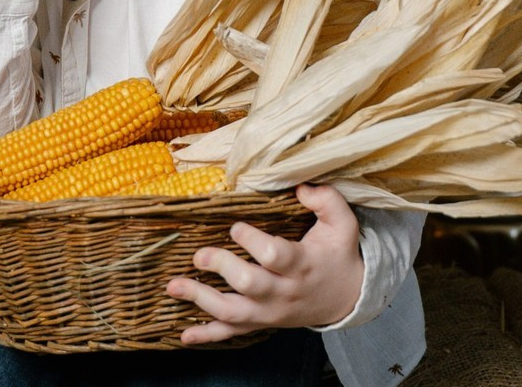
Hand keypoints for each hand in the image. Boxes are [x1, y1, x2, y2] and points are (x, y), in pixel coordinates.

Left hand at [165, 184, 363, 344]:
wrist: (346, 296)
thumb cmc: (338, 253)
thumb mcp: (343, 223)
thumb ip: (327, 200)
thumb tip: (301, 187)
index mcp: (301, 264)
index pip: (274, 255)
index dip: (252, 242)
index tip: (234, 227)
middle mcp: (283, 291)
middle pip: (249, 285)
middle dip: (221, 269)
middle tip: (200, 255)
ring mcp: (270, 311)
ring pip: (234, 312)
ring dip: (201, 299)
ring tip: (174, 286)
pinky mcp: (261, 322)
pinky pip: (232, 333)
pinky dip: (207, 335)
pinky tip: (184, 333)